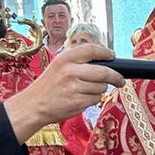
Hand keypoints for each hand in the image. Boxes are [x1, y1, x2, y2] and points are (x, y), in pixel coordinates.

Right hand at [2, 44, 124, 143]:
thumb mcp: (60, 65)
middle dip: (116, 77)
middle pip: (104, 72)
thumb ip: (79, 61)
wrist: (34, 105)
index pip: (92, 50)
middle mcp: (70, 71)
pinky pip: (96, 99)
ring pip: (101, 87)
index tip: (113, 56)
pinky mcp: (77, 102)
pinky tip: (81, 98)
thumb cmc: (51, 85)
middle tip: (120, 80)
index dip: (106, 52)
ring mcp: (74, 87)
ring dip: (100, 90)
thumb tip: (106, 59)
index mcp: (66, 59)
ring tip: (85, 90)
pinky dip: (93, 99)